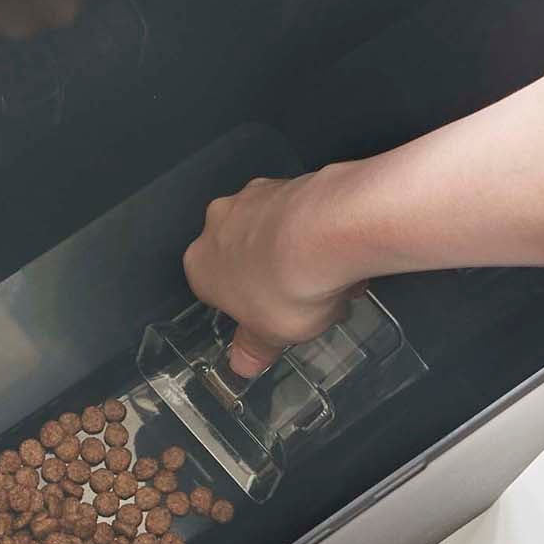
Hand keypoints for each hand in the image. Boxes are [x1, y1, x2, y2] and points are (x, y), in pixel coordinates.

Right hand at [182, 172, 363, 376]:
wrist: (328, 232)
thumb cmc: (288, 282)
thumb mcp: (270, 337)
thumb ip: (254, 350)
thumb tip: (245, 362)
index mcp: (201, 265)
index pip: (214, 289)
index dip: (245, 307)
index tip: (267, 319)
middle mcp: (220, 224)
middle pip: (243, 256)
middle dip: (272, 277)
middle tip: (303, 303)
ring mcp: (256, 198)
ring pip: (272, 232)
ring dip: (297, 255)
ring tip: (333, 283)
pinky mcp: (290, 182)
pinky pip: (301, 212)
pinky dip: (319, 232)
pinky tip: (342, 256)